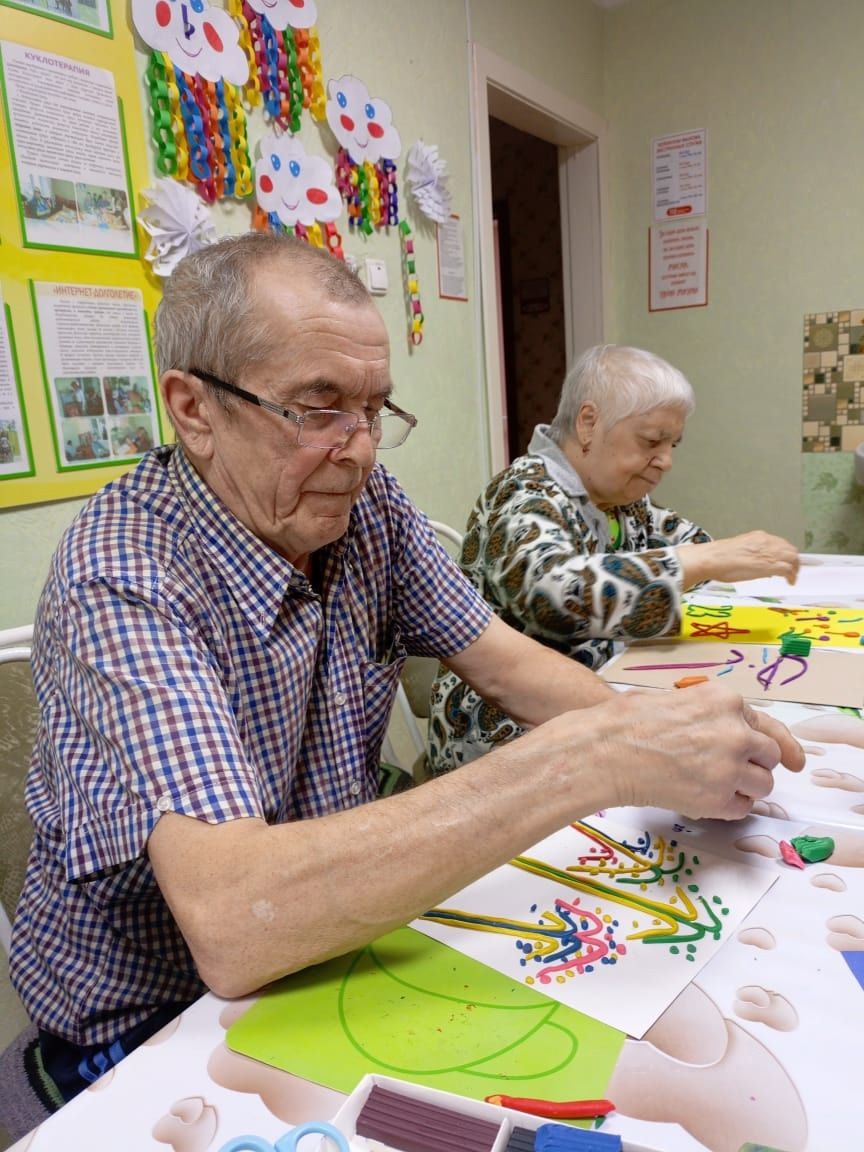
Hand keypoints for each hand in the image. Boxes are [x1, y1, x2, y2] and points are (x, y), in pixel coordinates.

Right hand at [583, 683, 801, 819]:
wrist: (605, 751)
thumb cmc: (627, 722)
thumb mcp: (673, 698)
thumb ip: (707, 711)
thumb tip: (724, 727)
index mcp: (725, 700)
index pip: (766, 725)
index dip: (778, 744)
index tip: (792, 758)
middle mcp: (735, 732)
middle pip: (769, 756)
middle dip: (754, 765)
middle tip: (731, 771)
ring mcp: (729, 767)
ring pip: (762, 785)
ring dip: (745, 788)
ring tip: (714, 786)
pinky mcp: (718, 799)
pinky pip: (741, 808)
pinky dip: (729, 807)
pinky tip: (705, 799)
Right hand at [679, 531, 799, 586]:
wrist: (713, 559)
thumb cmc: (719, 557)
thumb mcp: (739, 550)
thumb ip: (752, 554)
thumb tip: (757, 563)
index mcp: (758, 537)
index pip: (780, 543)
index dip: (785, 553)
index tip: (784, 561)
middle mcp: (767, 542)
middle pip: (790, 550)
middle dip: (794, 561)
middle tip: (792, 571)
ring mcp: (769, 552)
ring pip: (793, 558)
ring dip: (795, 568)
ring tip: (792, 578)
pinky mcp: (770, 564)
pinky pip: (788, 569)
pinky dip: (791, 576)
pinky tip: (789, 582)